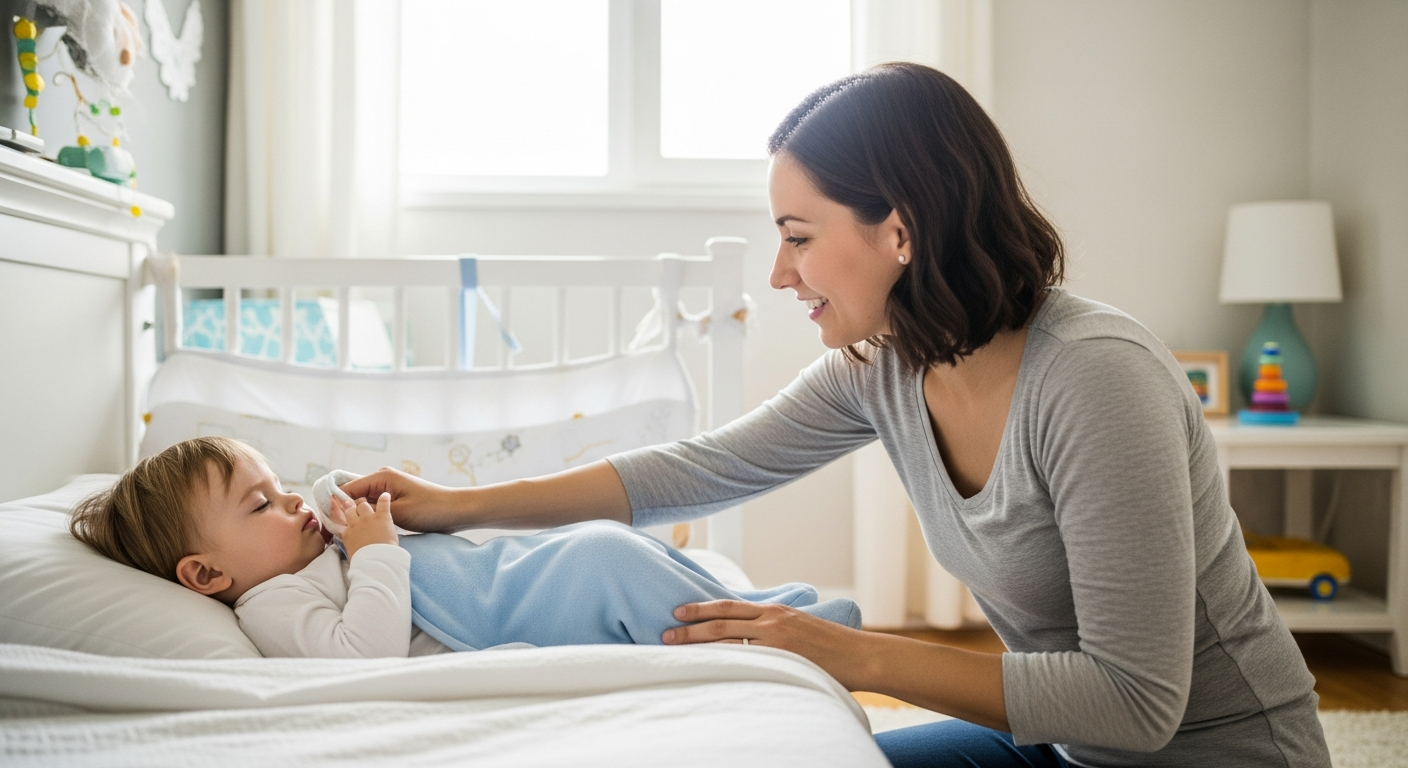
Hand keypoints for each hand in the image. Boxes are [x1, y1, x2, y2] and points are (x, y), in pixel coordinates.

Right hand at [339, 468, 460, 532]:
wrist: (456, 511)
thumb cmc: (430, 510)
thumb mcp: (398, 512)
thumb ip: (371, 511)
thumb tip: (348, 511)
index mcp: (381, 477)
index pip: (347, 488)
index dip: (334, 503)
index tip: (323, 520)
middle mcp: (382, 480)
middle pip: (352, 494)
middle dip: (343, 510)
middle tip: (331, 530)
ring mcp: (388, 490)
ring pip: (362, 502)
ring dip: (355, 515)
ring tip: (343, 532)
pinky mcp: (394, 501)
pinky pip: (373, 507)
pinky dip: (367, 516)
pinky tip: (361, 529)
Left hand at [340, 492, 398, 558]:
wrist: (376, 559)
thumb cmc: (389, 549)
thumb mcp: (393, 535)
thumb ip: (386, 526)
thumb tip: (383, 526)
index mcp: (382, 517)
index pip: (383, 502)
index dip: (384, 497)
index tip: (384, 495)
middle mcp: (368, 518)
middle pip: (362, 504)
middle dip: (362, 505)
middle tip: (362, 507)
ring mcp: (356, 525)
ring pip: (349, 510)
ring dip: (350, 510)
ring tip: (350, 512)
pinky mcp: (347, 533)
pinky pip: (341, 525)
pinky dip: (342, 524)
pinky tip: (342, 523)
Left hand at [662, 601, 872, 690]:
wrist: (860, 655)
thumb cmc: (831, 646)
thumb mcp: (799, 626)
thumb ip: (774, 628)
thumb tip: (750, 635)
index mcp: (774, 612)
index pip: (729, 607)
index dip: (701, 609)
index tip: (678, 613)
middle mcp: (771, 622)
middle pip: (721, 623)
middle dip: (690, 629)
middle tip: (665, 635)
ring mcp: (776, 641)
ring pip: (728, 642)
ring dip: (699, 647)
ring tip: (675, 653)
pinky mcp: (783, 659)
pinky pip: (746, 661)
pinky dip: (723, 663)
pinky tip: (706, 669)